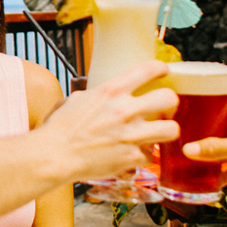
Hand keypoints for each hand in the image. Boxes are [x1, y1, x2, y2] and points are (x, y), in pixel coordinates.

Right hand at [40, 60, 178, 181]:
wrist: (54, 155)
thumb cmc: (59, 128)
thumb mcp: (77, 100)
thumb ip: (99, 95)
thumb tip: (105, 95)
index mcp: (111, 91)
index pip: (148, 69)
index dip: (161, 68)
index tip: (163, 72)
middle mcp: (125, 110)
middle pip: (169, 98)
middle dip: (170, 103)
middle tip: (165, 108)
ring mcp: (131, 135)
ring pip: (172, 129)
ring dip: (166, 130)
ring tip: (158, 133)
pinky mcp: (132, 157)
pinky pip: (150, 154)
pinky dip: (142, 155)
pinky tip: (132, 154)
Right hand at [182, 88, 226, 216]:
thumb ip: (215, 148)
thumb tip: (187, 150)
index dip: (215, 88)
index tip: (194, 90)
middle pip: (225, 119)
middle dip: (206, 122)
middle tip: (183, 123)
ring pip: (226, 145)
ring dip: (210, 149)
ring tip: (188, 150)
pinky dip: (218, 173)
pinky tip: (204, 178)